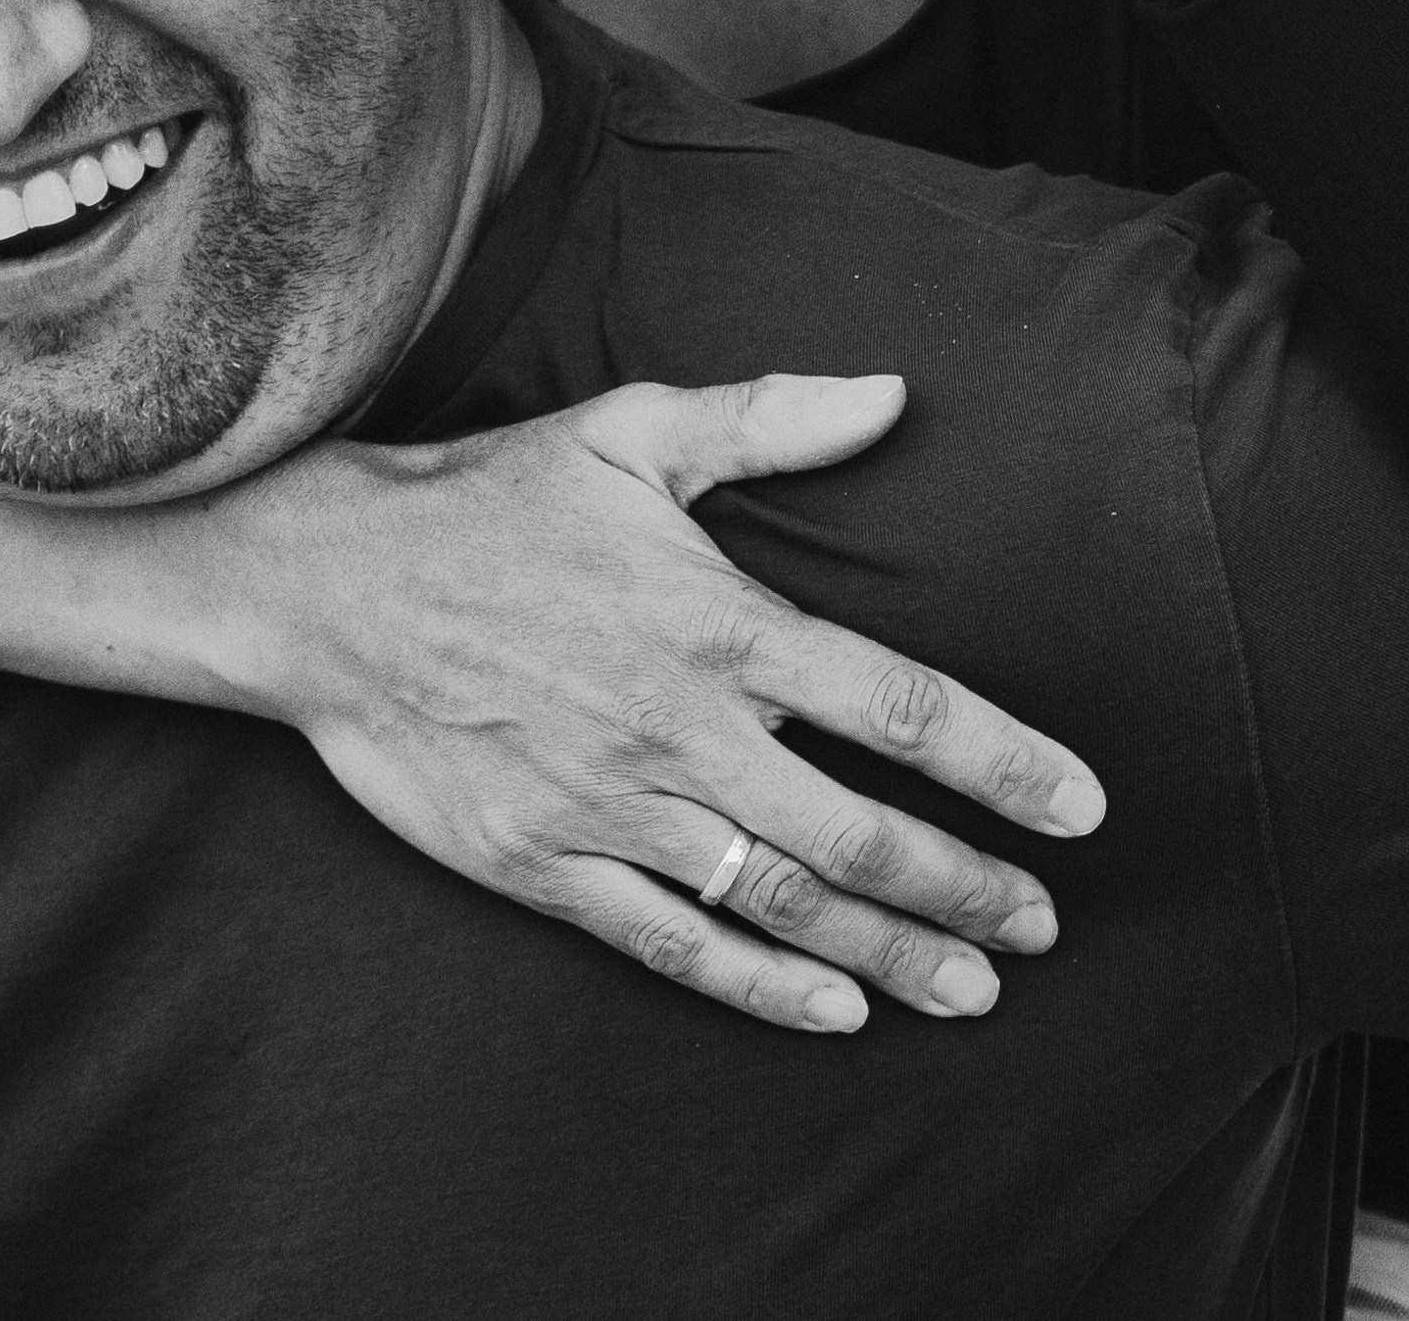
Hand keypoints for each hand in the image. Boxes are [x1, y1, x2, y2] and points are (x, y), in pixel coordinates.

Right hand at [234, 374, 1105, 1035]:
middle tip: (1042, 926)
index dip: (999, 759)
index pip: (893, 701)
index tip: (1080, 804)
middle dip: (966, 885)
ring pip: (782, 900)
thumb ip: (768, 420)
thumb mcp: (628, 431)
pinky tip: (833, 1011)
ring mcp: (613, 805)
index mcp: (716, 619)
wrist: (328, 586)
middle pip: (857, 828)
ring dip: (888, 952)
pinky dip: (763, 985)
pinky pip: (674, 943)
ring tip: (970, 989)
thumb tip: (892, 396)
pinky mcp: (548, 864)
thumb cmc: (489, 500)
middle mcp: (680, 724)